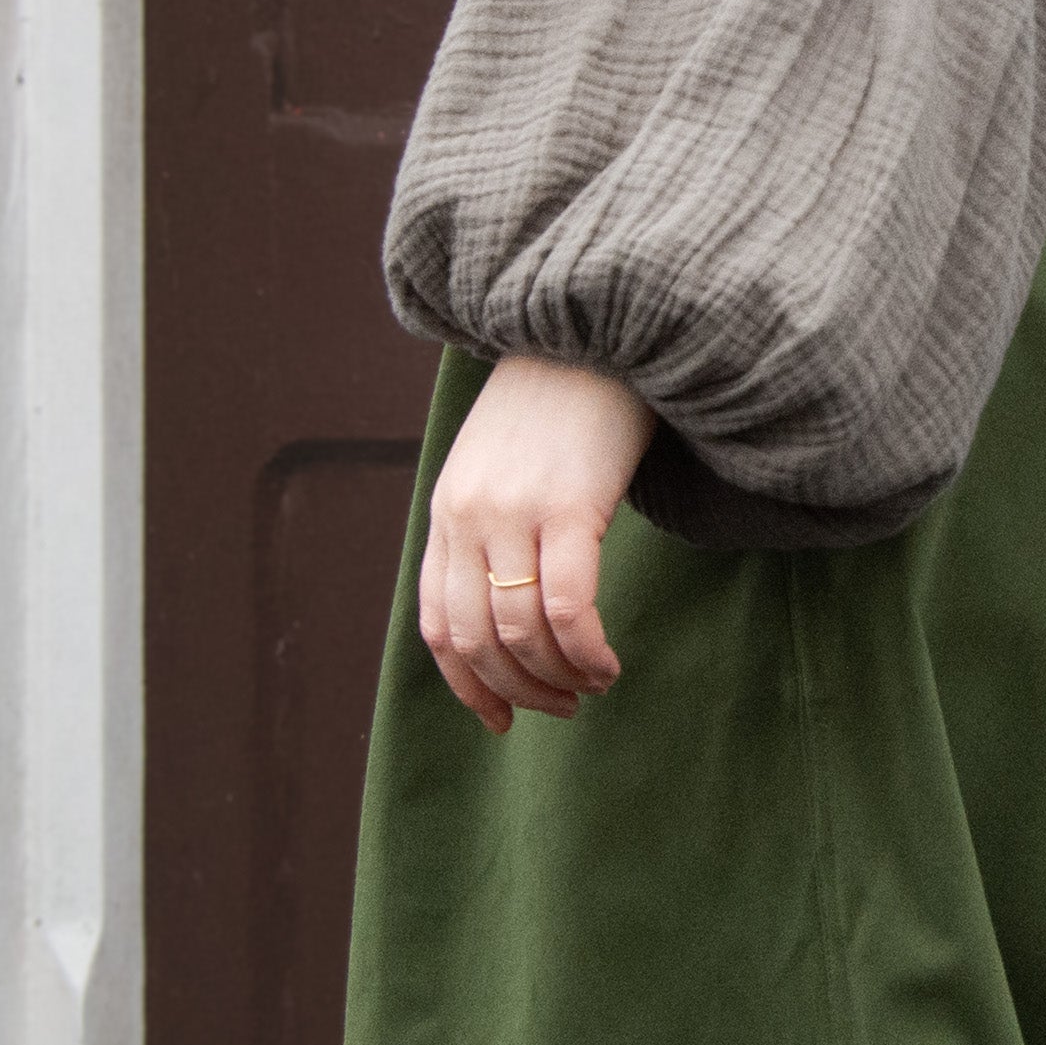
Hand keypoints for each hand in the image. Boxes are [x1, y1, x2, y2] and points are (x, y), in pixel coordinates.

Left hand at [420, 358, 655, 734]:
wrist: (594, 326)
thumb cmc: (562, 399)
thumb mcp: (503, 461)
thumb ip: (493, 520)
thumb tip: (511, 595)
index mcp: (446, 511)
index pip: (437, 625)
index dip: (468, 686)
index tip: (503, 718)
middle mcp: (468, 516)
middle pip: (478, 639)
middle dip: (519, 691)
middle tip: (563, 706)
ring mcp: (514, 511)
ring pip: (520, 631)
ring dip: (558, 677)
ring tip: (594, 684)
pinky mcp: (569, 505)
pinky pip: (568, 607)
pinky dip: (586, 651)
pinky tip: (608, 662)